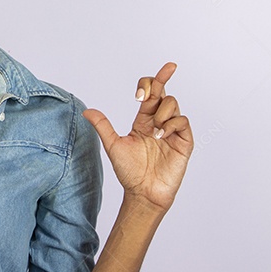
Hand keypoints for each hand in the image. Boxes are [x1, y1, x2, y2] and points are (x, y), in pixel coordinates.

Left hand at [83, 62, 192, 213]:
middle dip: (162, 78)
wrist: (143, 193)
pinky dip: (172, 124)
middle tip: (149, 90)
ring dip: (162, 112)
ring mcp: (173, 131)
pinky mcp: (183, 142)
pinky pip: (183, 122)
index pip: (150, 93)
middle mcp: (159, 122)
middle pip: (164, 92)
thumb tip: (86, 111)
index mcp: (143, 120)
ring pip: (173, 104)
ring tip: (154, 130)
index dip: (148, 83)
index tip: (138, 93)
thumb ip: (103, 126)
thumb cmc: (130, 172)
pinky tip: (161, 135)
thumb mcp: (113, 145)